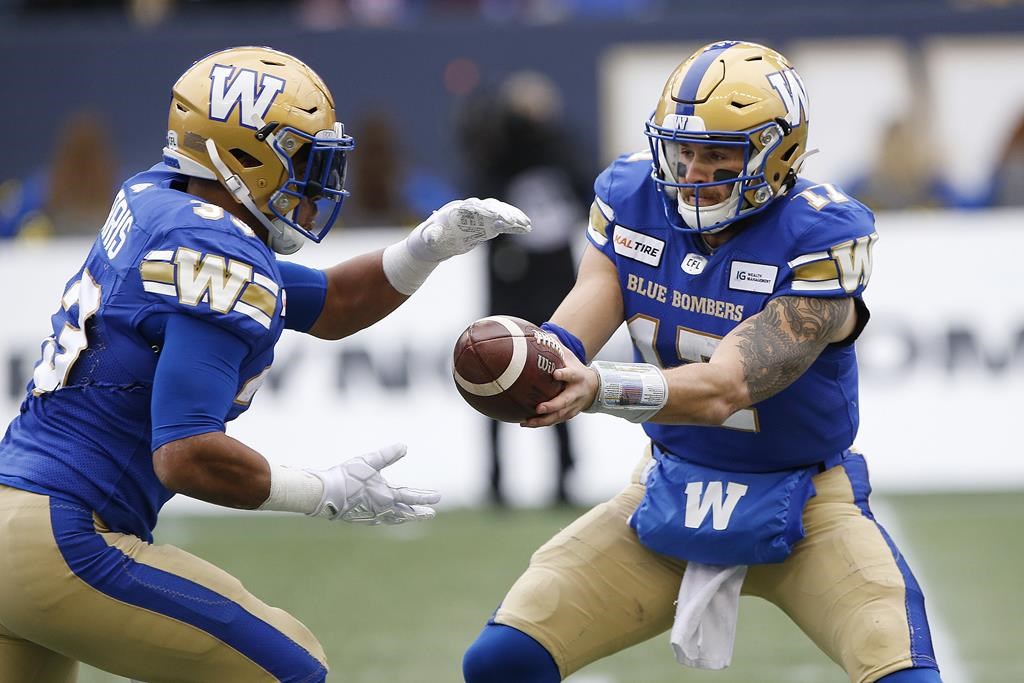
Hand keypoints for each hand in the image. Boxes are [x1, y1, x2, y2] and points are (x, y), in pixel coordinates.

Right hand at [306, 443, 439, 523]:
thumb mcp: (369, 461)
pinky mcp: (361, 518)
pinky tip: (388, 517)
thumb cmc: (346, 476)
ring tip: (412, 517)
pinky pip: (381, 520)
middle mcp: (382, 510)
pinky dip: (390, 519)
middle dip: (419, 513)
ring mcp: (371, 516)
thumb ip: (387, 455)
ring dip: (405, 517)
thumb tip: (404, 446)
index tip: (438, 498)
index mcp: (386, 497)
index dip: (425, 497)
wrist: (323, 494)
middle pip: (405, 513)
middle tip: (431, 514)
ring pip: (393, 519)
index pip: (411, 498)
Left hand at [409, 197, 530, 261]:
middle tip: (514, 222)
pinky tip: (526, 228)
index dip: (486, 211)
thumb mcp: (429, 238)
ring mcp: (481, 217)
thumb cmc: (431, 238)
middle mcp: (472, 210)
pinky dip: (515, 225)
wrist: (436, 240)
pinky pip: (503, 223)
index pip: (475, 207)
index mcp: (458, 210)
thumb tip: (432, 236)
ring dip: (513, 216)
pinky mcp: (487, 225)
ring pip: (500, 212)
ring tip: (526, 224)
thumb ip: (432, 235)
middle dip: (503, 212)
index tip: (496, 217)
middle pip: (491, 206)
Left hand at [521, 349, 599, 427]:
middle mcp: (576, 393)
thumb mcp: (569, 357)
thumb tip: (540, 333)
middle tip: (539, 408)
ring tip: (526, 421)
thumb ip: (556, 346)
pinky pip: (553, 421)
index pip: (571, 375)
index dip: (565, 374)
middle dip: (552, 406)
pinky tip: (525, 423)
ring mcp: (573, 406)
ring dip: (542, 420)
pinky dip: (540, 423)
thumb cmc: (575, 369)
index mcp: (577, 376)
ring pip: (558, 416)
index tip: (555, 374)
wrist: (593, 389)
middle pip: (564, 401)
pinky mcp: (567, 415)